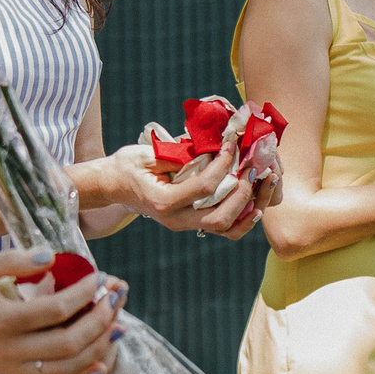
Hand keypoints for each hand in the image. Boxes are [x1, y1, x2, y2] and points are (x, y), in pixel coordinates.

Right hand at [0, 250, 121, 373]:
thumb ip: (15, 260)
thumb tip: (53, 257)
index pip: (56, 310)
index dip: (84, 294)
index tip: (99, 277)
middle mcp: (7, 351)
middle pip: (68, 343)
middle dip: (99, 321)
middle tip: (116, 299)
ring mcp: (10, 369)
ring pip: (66, 368)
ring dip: (98, 348)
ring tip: (118, 327)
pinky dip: (81, 372)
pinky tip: (101, 359)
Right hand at [100, 140, 259, 236]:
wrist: (112, 185)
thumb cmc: (128, 165)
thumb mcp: (149, 154)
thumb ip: (180, 154)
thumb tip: (215, 145)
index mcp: (163, 202)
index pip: (204, 187)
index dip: (223, 164)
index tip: (232, 143)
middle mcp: (175, 220)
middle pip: (219, 218)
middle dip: (242, 193)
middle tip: (253, 168)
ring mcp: (183, 225)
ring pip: (225, 229)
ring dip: (248, 209)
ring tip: (262, 186)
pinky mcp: (190, 223)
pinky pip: (223, 230)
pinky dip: (243, 220)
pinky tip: (256, 205)